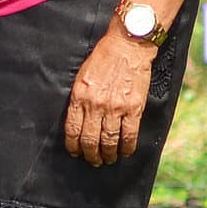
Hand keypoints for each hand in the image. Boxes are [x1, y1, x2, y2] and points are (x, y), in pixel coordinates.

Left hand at [64, 31, 155, 165]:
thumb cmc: (103, 59)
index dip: (73, 146)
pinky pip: (130, 135)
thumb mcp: (82, 76)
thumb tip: (77, 120)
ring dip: (108, 154)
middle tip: (93, 160)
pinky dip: (127, 147)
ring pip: (109, 141)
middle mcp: (96, 105)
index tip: (76, 153)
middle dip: (91, 154)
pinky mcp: (134, 108)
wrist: (127, 47)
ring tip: (108, 159)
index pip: (73, 129)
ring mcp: (115, 108)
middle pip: (90, 139)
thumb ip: (79, 98)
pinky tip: (126, 152)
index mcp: (80, 96)